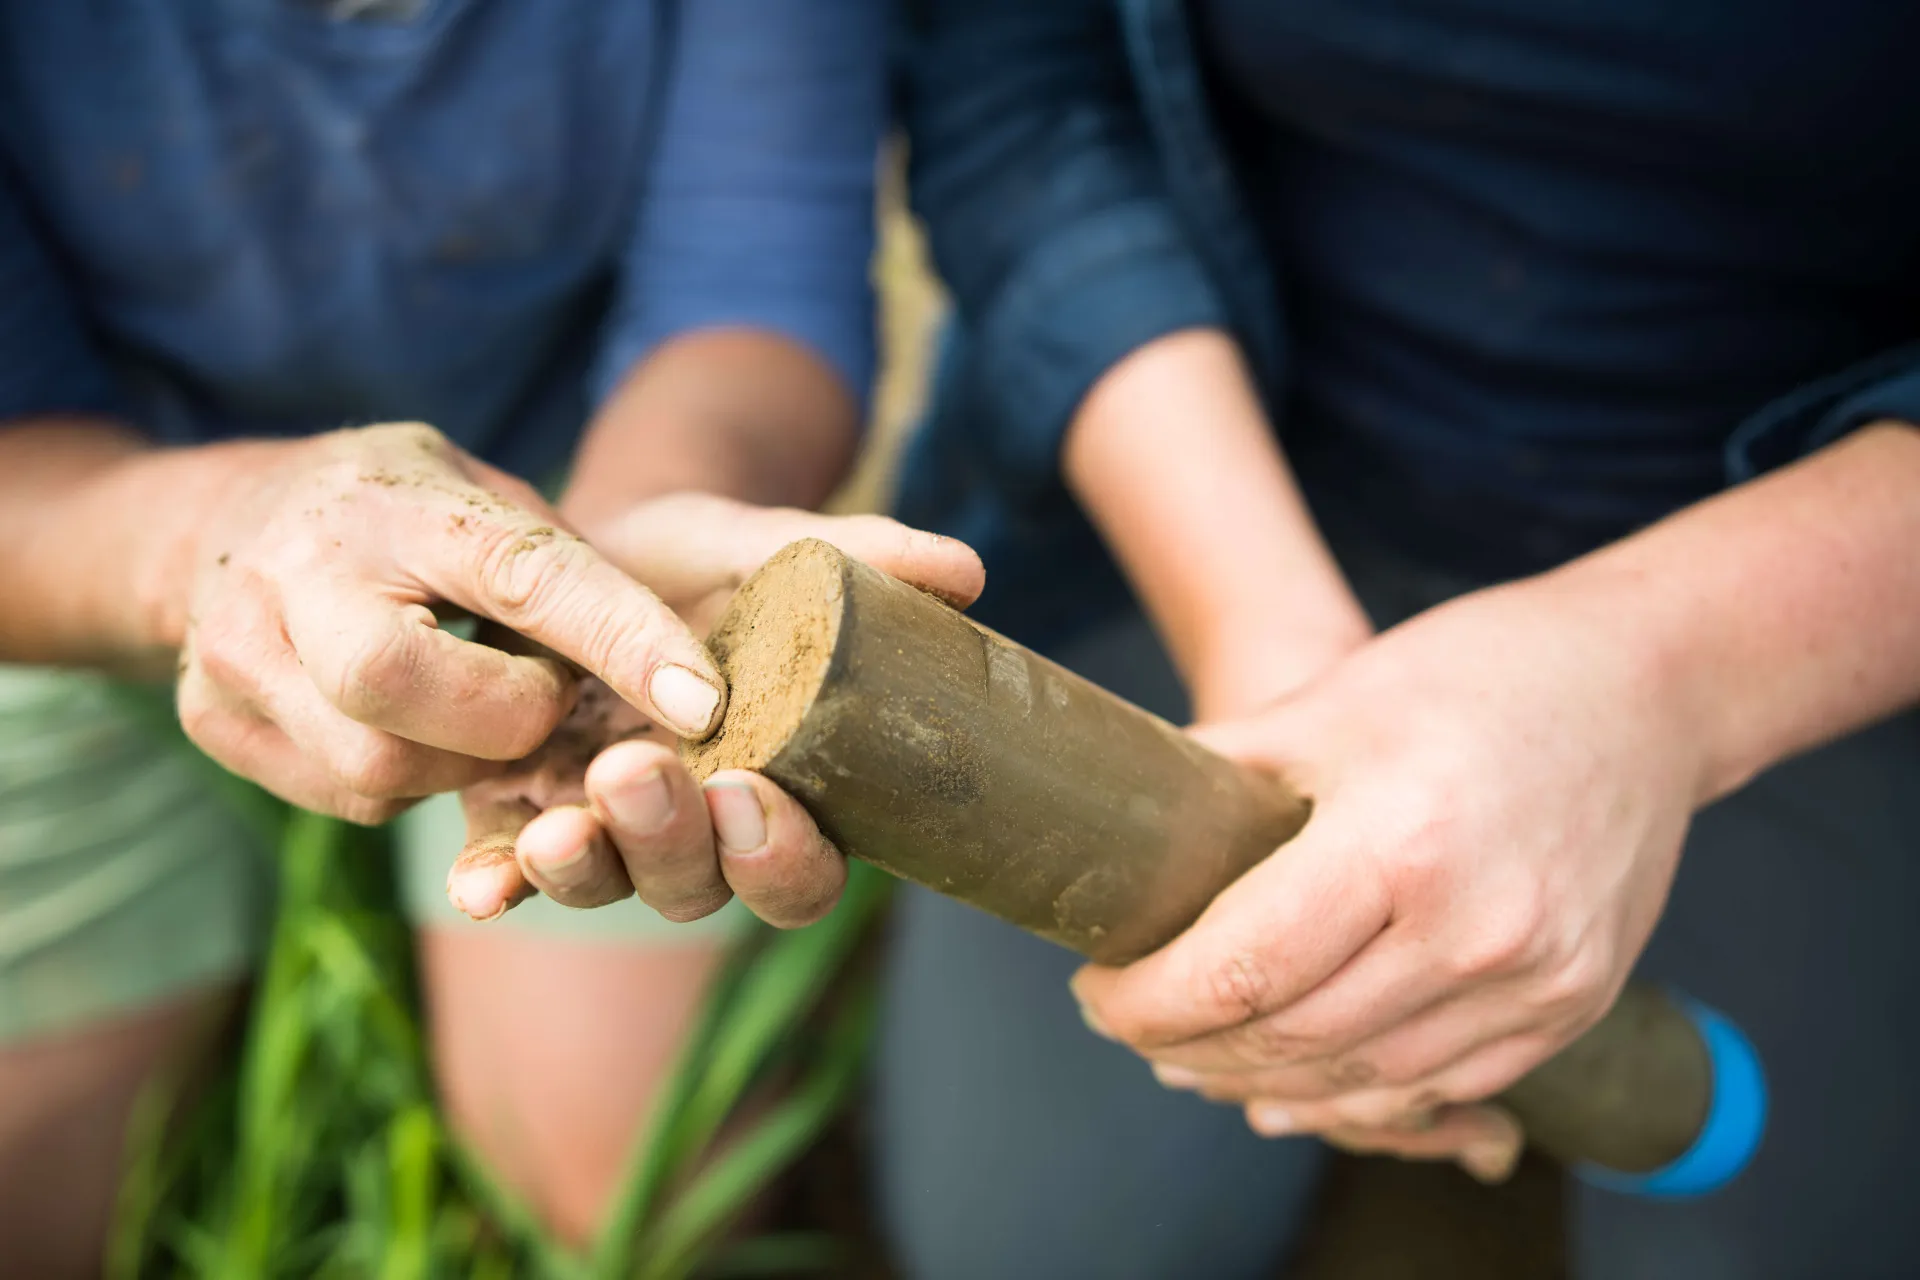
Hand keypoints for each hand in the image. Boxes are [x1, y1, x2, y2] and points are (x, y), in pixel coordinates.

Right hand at [172, 423, 729, 822]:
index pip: (521, 573)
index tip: (701, 698)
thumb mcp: (482, 492)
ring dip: (467, 763)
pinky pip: (350, 800)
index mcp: (395, 500)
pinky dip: (415, 782)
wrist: (228, 521)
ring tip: (483, 712)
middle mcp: (295, 570)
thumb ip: (562, 567)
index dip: (619, 638)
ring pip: (378, 768)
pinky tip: (421, 730)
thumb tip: (682, 674)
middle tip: (543, 700)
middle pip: (398, 689)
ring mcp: (234, 651)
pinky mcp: (213, 723)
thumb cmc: (401, 510)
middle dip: (505, 720)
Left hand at [444, 493, 984, 926]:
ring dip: (584, 871)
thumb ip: (861, 559)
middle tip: (635, 774)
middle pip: (698, 889)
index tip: (755, 793)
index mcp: (774, 789)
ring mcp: (604, 829)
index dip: (783, 858)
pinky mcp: (520, 813)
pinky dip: (497, 883)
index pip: (801, 871)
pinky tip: (476, 887)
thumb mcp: (766, 547)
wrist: (582, 542)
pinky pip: (507, 871)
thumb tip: (965, 573)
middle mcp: (693, 831)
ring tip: (557, 829)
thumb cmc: (696, 560)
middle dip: (670, 846)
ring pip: (603, 885)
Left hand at [1072, 572, 1710, 1180]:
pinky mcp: (1572, 1006)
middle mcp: (1475, 932)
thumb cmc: (1481, 674)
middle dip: (1184, 1046)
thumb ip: (1222, 772)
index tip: (1097, 991)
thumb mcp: (1331, 699)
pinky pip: (1442, 1087)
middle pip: (1290, 1039)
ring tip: (1190, 1059)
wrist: (1651, 687)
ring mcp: (1536, 982)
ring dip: (1258, 1082)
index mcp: (1399, 841)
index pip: (1239, 969)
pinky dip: (1355, 1097)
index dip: (1146, 1001)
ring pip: (1361, 1083)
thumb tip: (1123, 826)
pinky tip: (1294, 1085)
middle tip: (1128, 1024)